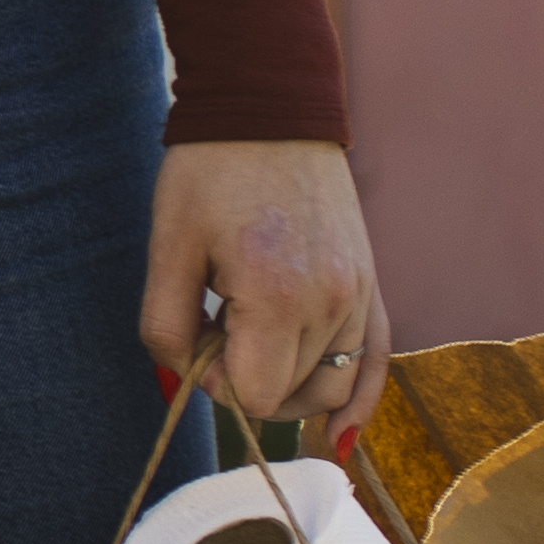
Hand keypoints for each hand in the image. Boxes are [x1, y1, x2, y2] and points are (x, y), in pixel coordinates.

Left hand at [144, 140, 391, 429]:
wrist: (270, 111)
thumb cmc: (208, 174)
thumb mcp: (168, 247)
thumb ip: (166, 326)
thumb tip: (179, 385)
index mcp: (278, 295)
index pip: (255, 396)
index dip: (217, 385)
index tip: (198, 344)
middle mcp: (332, 302)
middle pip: (293, 396)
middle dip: (247, 381)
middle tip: (216, 332)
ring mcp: (360, 293)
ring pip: (332, 385)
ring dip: (289, 384)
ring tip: (252, 338)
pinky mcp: (372, 284)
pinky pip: (377, 360)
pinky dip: (357, 398)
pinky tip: (340, 432)